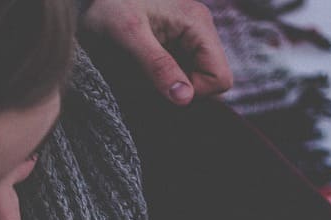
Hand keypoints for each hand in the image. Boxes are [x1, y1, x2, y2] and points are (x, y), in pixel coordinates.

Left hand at [80, 0, 234, 104]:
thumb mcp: (129, 36)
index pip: (220, 78)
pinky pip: (179, 71)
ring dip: (168, 84)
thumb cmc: (110, 5)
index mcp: (197, 23)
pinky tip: (141, 69)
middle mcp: (200, 29)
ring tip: (140, 73)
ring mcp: (189, 36)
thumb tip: (184, 99)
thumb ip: (158, 66)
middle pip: (209, 80)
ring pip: (193, 78)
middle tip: (146, 80)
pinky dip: (161, 78)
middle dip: (179, 89)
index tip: (163, 88)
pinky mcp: (176, 42)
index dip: (195, 92)